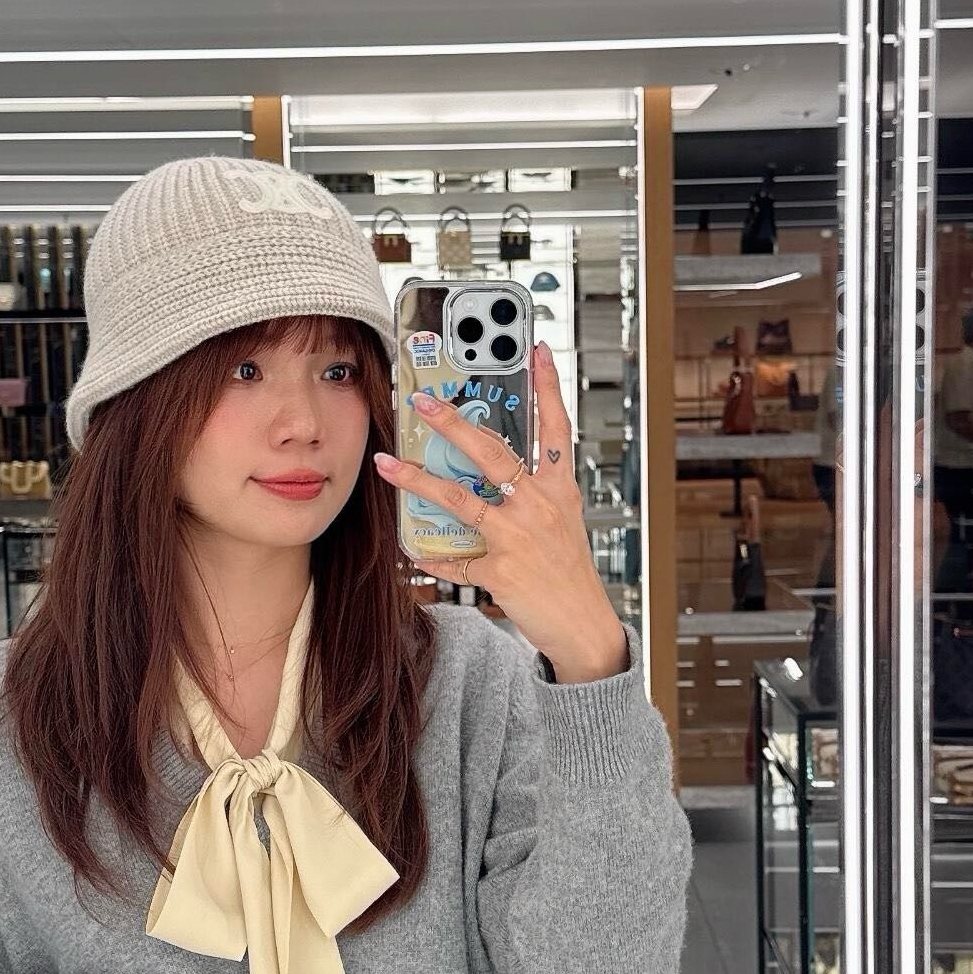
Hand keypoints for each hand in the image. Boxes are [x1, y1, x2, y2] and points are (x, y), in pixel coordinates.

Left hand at [373, 342, 628, 682]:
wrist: (583, 624)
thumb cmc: (567, 571)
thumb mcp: (561, 522)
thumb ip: (531, 493)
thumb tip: (487, 476)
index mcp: (559, 489)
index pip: (556, 428)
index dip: (548, 387)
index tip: (538, 349)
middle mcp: (540, 506)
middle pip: (492, 452)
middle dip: (453, 422)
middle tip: (424, 401)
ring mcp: (519, 538)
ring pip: (460, 499)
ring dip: (418, 480)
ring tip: (388, 464)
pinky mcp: (501, 571)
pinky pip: (455, 561)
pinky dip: (432, 558)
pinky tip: (412, 551)